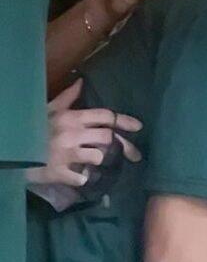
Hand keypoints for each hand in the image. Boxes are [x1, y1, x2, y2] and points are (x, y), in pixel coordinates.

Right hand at [27, 80, 141, 186]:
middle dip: (124, 146)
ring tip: (103, 163)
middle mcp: (72, 134)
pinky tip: (84, 177)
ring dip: (103, 161)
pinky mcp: (58, 173)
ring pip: (99, 158)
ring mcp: (66, 155)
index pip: (105, 116)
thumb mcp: (47, 109)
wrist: (13, 150)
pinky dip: (85, 179)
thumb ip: (67, 98)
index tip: (138, 127)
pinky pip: (82, 179)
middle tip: (135, 155)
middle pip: (108, 138)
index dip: (124, 121)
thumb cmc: (32, 128)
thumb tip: (81, 82)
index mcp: (71, 117)